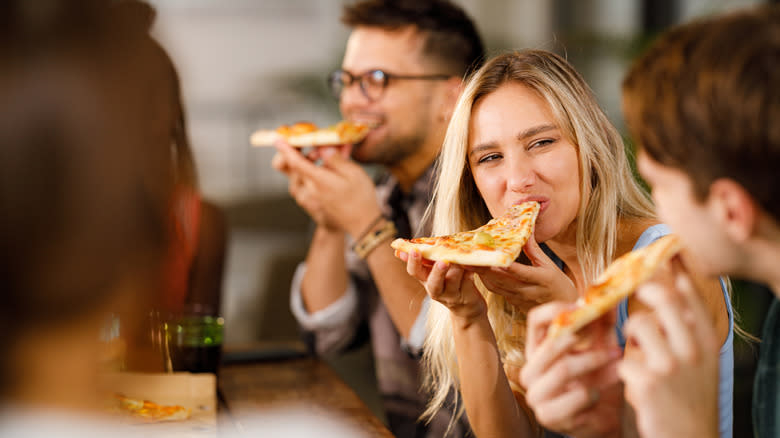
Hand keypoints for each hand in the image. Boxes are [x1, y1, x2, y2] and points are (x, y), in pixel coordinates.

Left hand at [271, 140, 380, 234]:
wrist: (364, 225)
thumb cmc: (362, 198)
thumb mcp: (354, 173)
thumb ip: (335, 159)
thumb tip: (323, 148)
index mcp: (319, 181)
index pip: (296, 162)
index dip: (286, 149)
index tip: (277, 139)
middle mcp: (310, 189)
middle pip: (298, 167)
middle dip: (305, 154)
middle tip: (322, 148)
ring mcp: (310, 197)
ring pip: (303, 174)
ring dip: (310, 163)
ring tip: (330, 158)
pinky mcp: (314, 201)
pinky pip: (308, 183)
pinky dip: (314, 173)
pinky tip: (330, 171)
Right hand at [400, 250, 486, 324]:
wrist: (466, 308)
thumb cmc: (447, 283)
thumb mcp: (432, 273)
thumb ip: (423, 261)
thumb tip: (401, 248)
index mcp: (426, 280)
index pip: (415, 272)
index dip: (413, 262)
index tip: (413, 249)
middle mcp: (437, 290)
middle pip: (433, 283)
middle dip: (437, 272)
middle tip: (442, 261)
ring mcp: (452, 295)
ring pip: (452, 285)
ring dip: (455, 273)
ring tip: (458, 262)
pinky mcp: (467, 297)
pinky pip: (467, 284)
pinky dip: (468, 275)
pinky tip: (470, 267)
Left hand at [470, 234, 577, 313]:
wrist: (562, 307)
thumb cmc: (558, 283)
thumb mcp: (549, 265)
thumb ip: (534, 249)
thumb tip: (526, 230)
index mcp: (540, 279)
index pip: (520, 272)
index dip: (506, 266)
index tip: (493, 259)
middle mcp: (528, 291)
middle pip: (502, 280)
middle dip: (484, 269)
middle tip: (468, 259)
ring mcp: (519, 299)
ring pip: (496, 287)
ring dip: (481, 275)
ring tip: (467, 264)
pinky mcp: (513, 303)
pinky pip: (497, 291)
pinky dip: (487, 281)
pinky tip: (478, 271)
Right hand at [516, 301, 622, 436]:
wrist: (605, 420)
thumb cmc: (600, 381)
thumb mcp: (603, 349)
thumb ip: (603, 325)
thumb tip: (610, 296)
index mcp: (539, 349)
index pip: (535, 320)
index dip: (556, 310)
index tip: (582, 306)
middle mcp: (531, 370)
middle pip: (551, 345)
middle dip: (588, 345)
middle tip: (615, 348)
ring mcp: (536, 394)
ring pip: (562, 369)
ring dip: (595, 365)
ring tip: (617, 368)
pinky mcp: (548, 416)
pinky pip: (574, 396)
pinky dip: (594, 394)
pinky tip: (600, 396)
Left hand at [617, 256, 719, 437]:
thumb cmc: (690, 397)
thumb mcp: (700, 361)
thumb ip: (686, 328)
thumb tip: (671, 286)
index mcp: (706, 341)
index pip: (691, 295)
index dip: (675, 271)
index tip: (665, 255)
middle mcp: (692, 349)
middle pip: (663, 297)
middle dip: (645, 290)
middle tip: (638, 294)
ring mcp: (670, 364)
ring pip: (638, 323)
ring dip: (631, 335)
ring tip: (638, 352)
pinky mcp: (648, 382)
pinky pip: (624, 359)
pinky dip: (625, 370)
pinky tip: (635, 384)